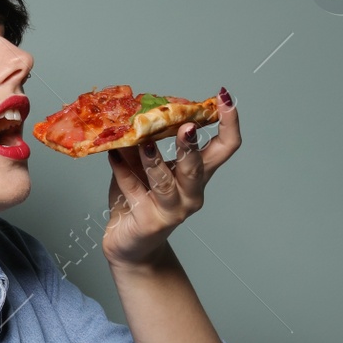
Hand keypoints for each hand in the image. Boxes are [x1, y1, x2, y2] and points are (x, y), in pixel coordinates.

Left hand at [101, 90, 240, 267]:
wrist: (130, 245)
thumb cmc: (139, 201)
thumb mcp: (143, 166)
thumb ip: (143, 143)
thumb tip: (136, 110)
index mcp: (198, 174)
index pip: (225, 146)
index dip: (229, 122)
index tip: (224, 97)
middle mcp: (191, 193)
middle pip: (199, 166)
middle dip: (190, 145)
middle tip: (186, 126)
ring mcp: (172, 210)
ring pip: (167, 183)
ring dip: (154, 161)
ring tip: (144, 144)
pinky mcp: (150, 222)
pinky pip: (134, 192)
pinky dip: (122, 172)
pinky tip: (113, 157)